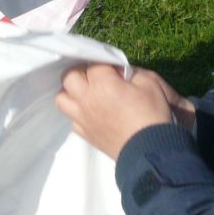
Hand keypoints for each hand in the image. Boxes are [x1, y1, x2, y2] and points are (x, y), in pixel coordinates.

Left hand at [56, 64, 184, 159]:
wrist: (150, 151)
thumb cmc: (152, 115)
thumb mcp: (150, 83)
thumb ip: (131, 72)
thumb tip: (118, 72)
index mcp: (102, 84)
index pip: (93, 64)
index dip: (103, 64)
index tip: (113, 69)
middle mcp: (86, 99)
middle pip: (68, 77)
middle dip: (80, 72)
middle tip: (94, 76)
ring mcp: (82, 118)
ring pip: (61, 99)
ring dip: (70, 92)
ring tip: (85, 93)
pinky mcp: (84, 134)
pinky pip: (71, 119)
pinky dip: (76, 113)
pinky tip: (90, 113)